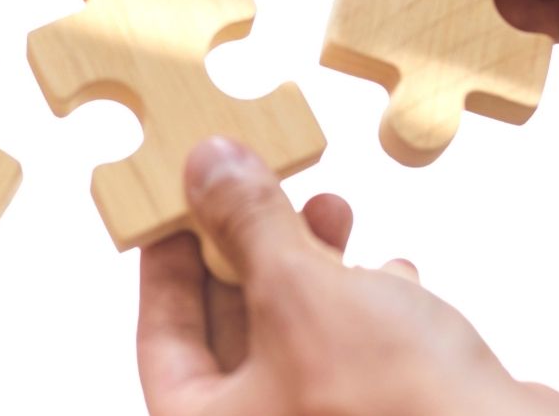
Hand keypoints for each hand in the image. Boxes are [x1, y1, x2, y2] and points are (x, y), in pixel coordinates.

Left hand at [138, 137, 558, 415]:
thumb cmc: (395, 407)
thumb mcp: (299, 291)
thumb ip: (248, 225)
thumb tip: (208, 167)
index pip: (163, 341)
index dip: (167, 267)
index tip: (178, 208)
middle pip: (233, 332)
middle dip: (252, 250)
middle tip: (260, 190)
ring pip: (300, 335)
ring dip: (313, 264)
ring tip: (333, 208)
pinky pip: (358, 355)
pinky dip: (369, 306)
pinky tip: (391, 271)